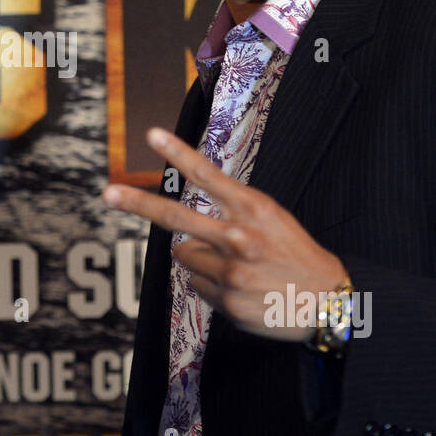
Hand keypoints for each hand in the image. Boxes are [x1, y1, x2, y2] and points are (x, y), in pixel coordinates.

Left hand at [103, 127, 346, 341]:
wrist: (327, 301)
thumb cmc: (295, 254)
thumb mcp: (272, 219)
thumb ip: (232, 214)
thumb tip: (184, 235)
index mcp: (252, 209)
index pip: (208, 175)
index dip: (178, 153)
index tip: (151, 135)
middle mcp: (238, 236)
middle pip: (175, 216)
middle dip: (138, 202)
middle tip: (108, 193)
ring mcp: (230, 270)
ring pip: (184, 257)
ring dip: (199, 261)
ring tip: (237, 268)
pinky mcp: (226, 300)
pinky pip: (197, 287)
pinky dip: (212, 287)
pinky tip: (242, 289)